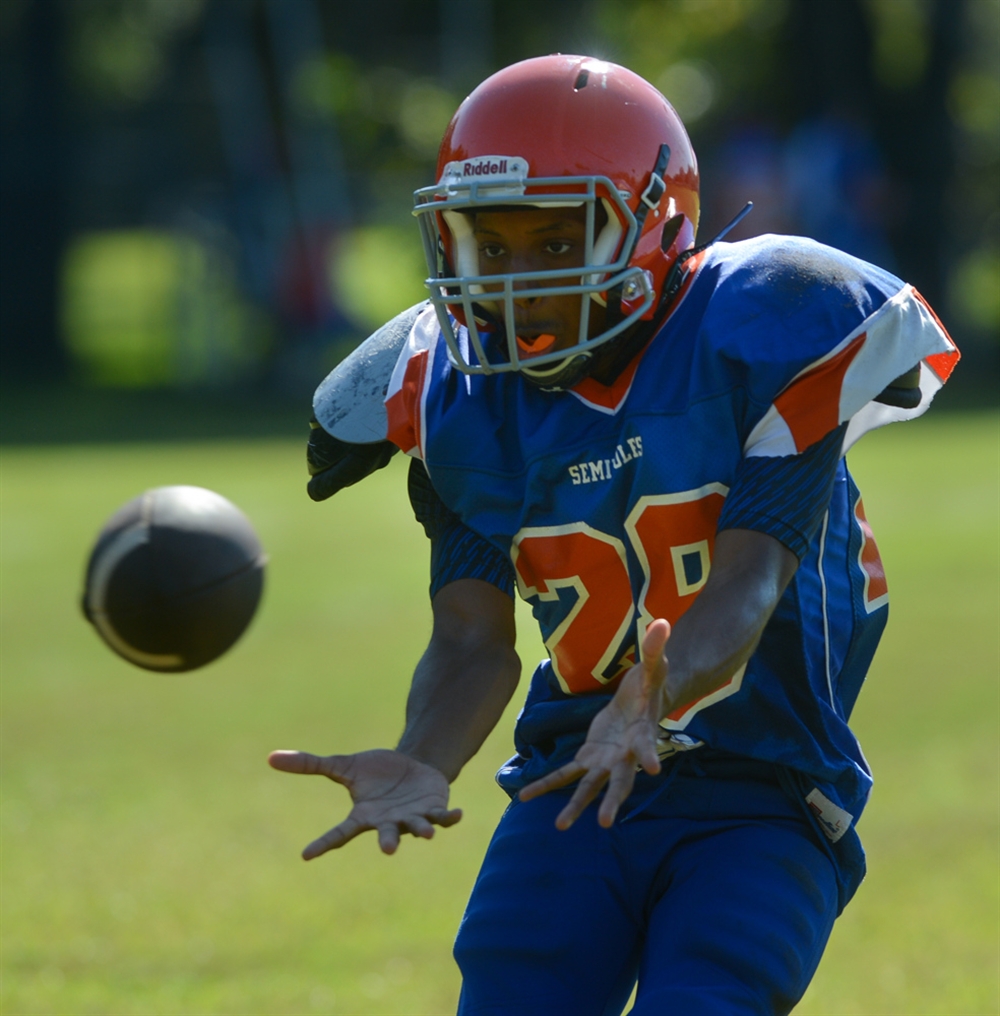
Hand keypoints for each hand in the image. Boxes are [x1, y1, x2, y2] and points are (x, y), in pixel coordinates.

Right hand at [267, 748, 461, 857]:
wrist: (410, 768)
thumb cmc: (376, 772)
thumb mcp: (344, 766)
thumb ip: (311, 765)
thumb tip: (271, 757)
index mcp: (364, 816)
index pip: (340, 833)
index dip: (323, 843)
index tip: (306, 854)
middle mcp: (388, 822)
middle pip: (387, 835)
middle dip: (388, 842)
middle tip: (388, 849)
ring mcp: (412, 818)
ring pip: (417, 828)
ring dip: (422, 830)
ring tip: (426, 834)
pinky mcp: (434, 809)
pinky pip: (442, 817)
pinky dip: (450, 818)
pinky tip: (458, 815)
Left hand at [518, 619, 670, 830]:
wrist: (643, 700)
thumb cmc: (652, 683)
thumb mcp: (654, 664)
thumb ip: (655, 647)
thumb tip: (662, 622)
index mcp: (643, 733)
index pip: (647, 745)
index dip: (650, 755)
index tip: (655, 769)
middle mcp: (625, 755)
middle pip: (620, 781)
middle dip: (611, 800)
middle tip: (604, 821)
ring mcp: (606, 760)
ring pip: (589, 786)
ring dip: (575, 805)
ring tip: (560, 826)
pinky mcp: (589, 757)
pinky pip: (565, 773)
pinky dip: (546, 784)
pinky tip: (524, 796)